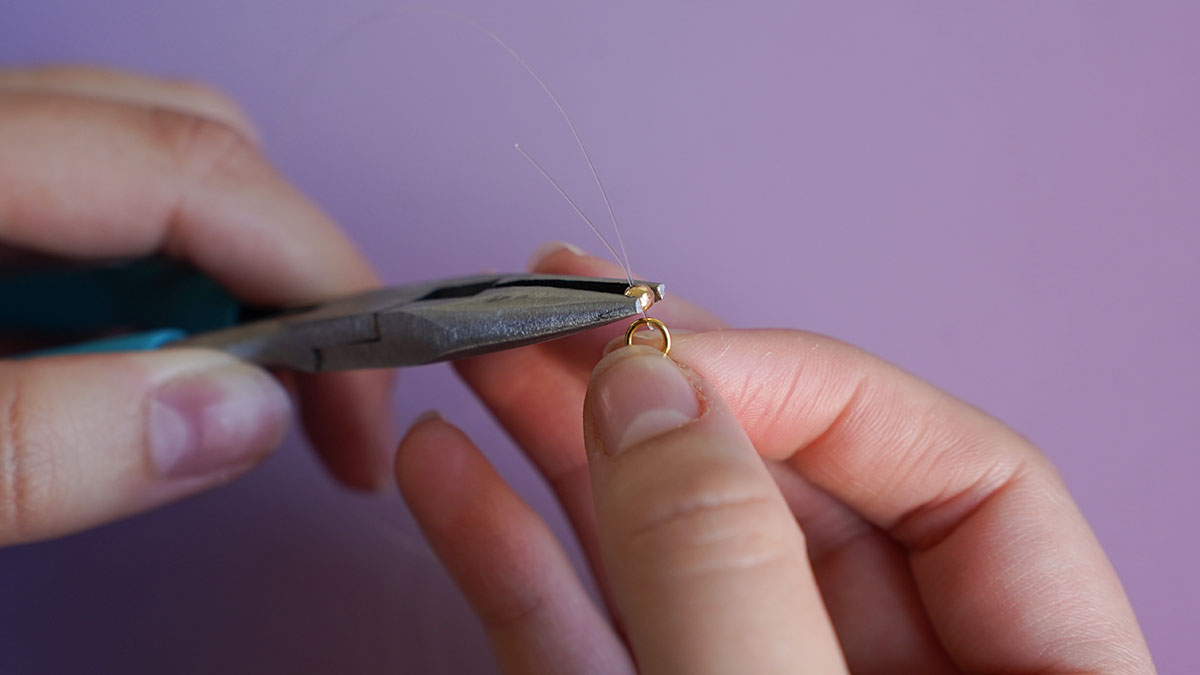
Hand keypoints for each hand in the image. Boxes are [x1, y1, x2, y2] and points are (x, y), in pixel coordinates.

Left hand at [0, 66, 393, 546]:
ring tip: (225, 400)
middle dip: (284, 275)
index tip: (364, 403)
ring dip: (222, 285)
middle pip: (194, 144)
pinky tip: (138, 368)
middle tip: (311, 408)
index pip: (192, 168)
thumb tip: (247, 416)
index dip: (316, 273)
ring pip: (154, 168)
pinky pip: (99, 204)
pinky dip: (155, 287)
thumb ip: (47, 445)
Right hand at [395, 243, 1154, 673]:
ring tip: (485, 356)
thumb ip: (736, 579)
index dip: (808, 387)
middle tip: (559, 302)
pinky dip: (518, 564)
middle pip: (795, 498)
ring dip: (568, 456)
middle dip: (662, 393)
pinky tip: (456, 477)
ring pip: (675, 563)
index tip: (660, 348)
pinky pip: (591, 644)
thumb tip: (649, 400)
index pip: (961, 477)